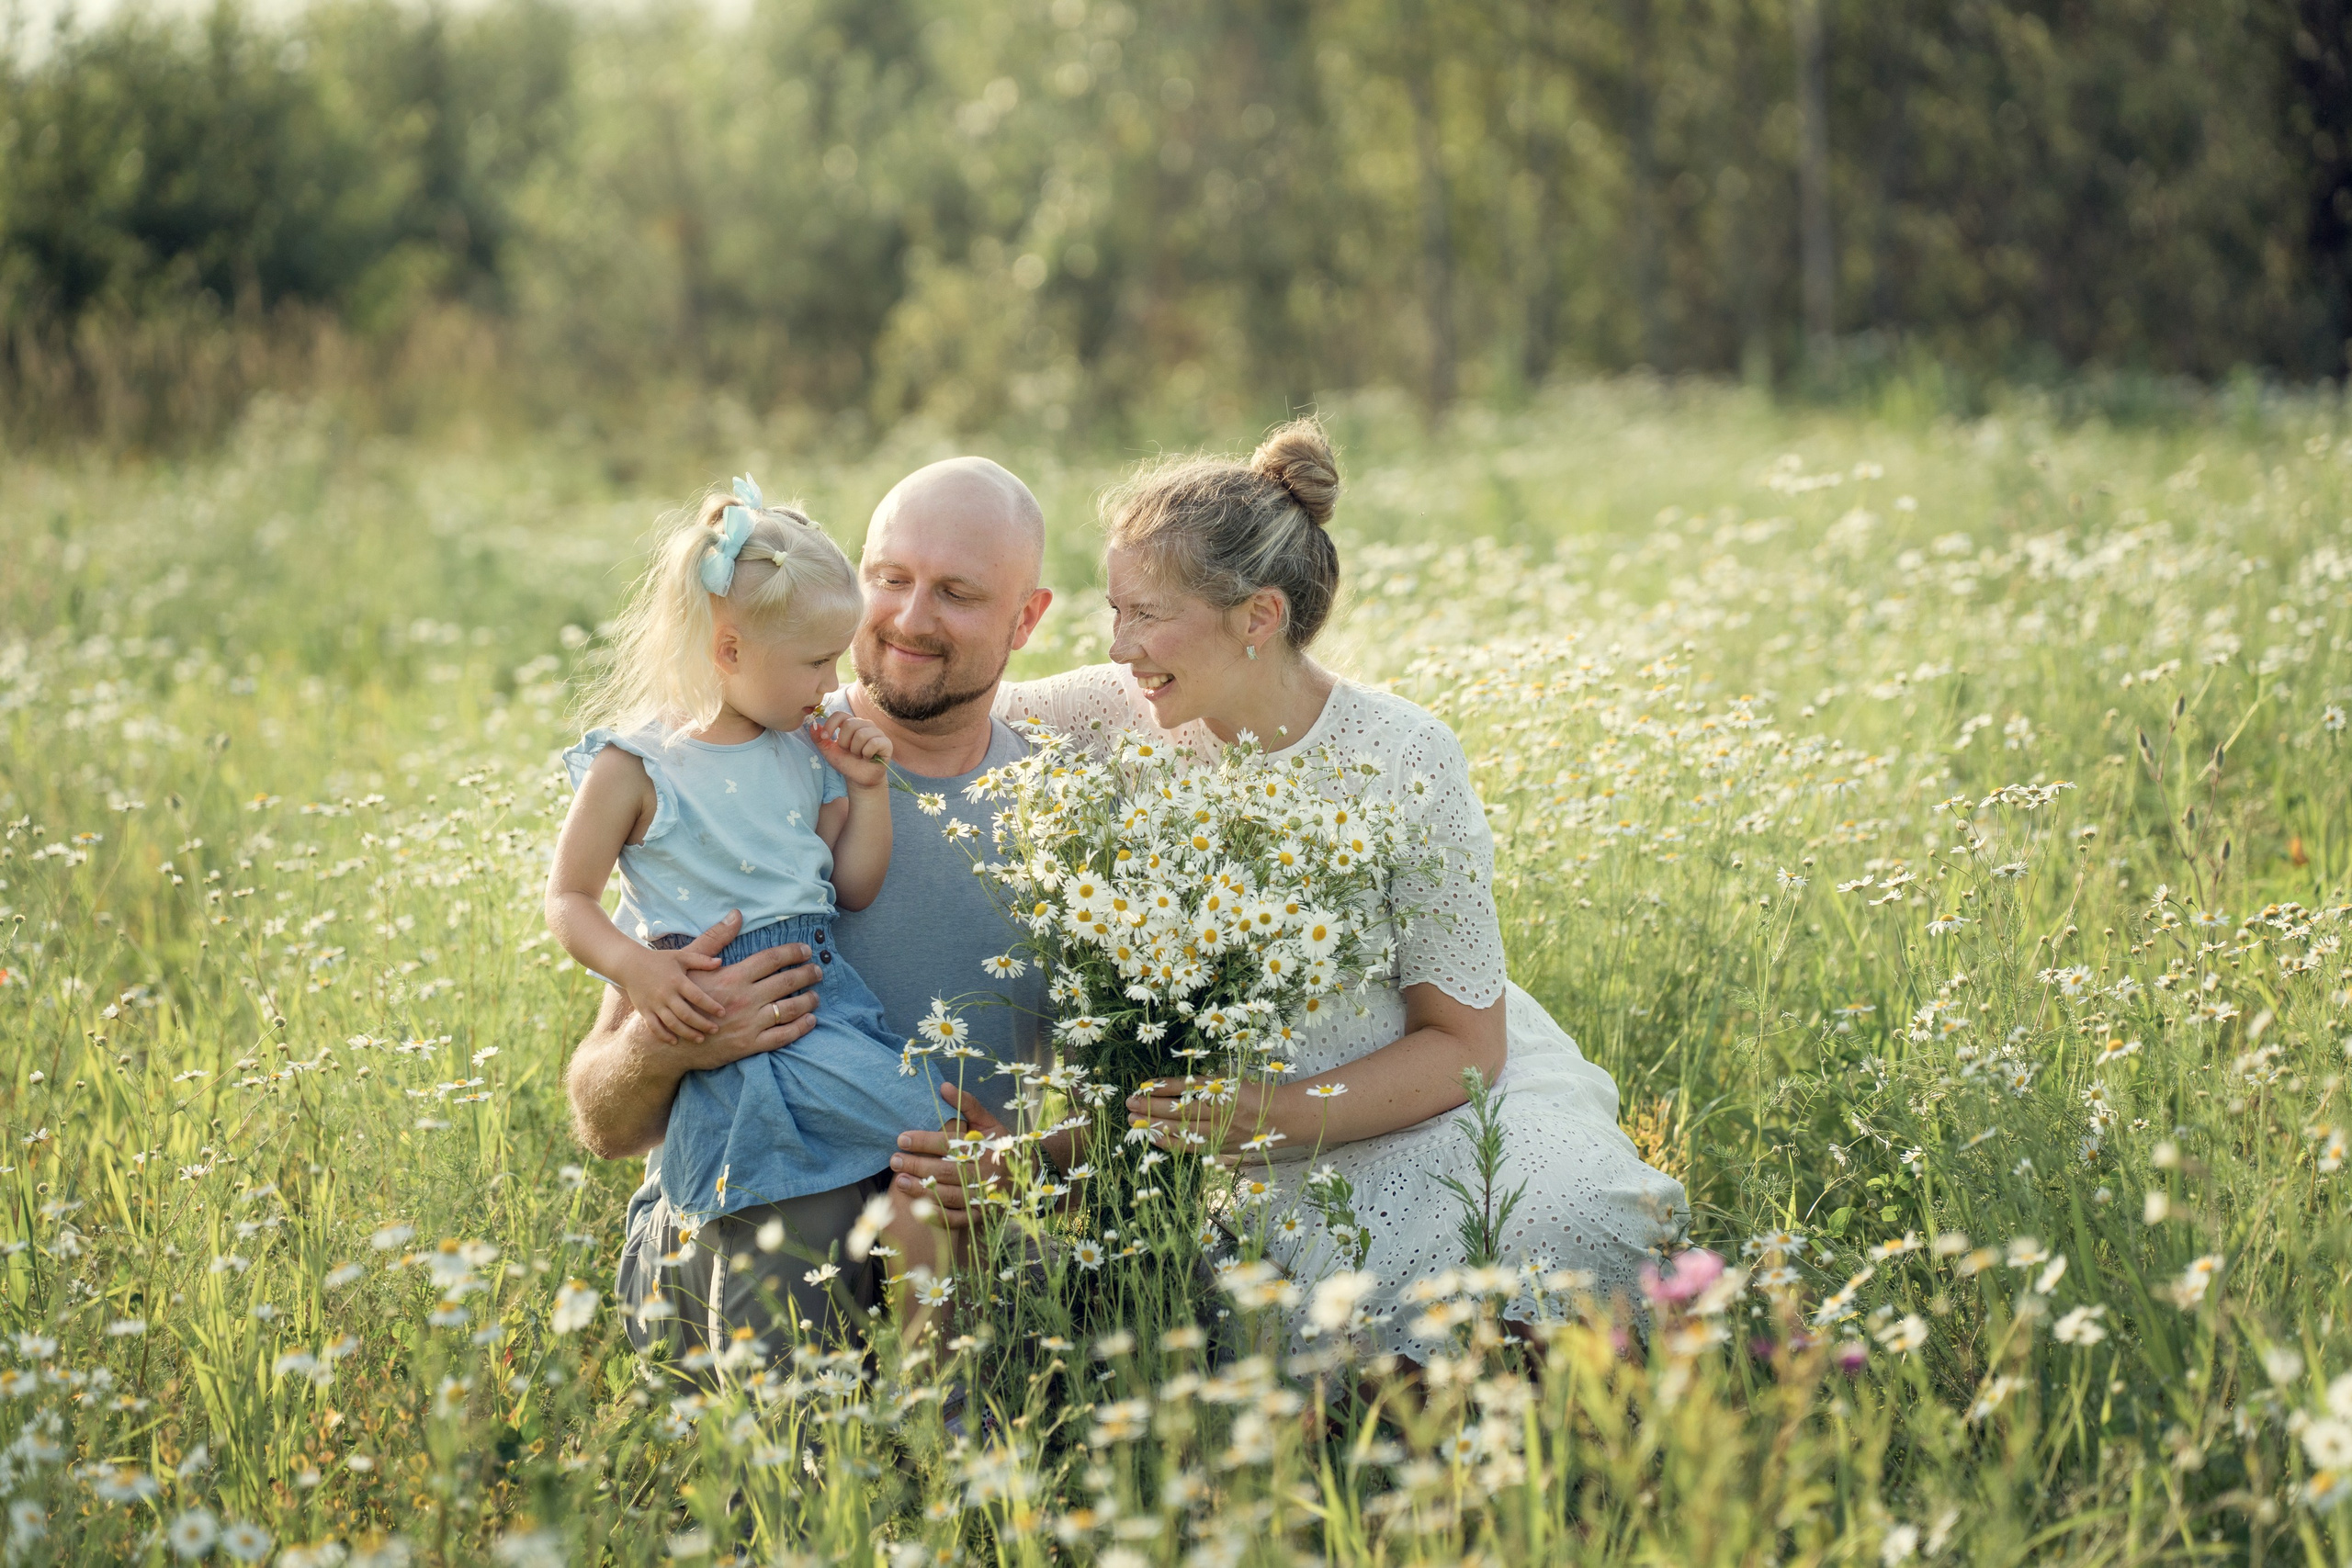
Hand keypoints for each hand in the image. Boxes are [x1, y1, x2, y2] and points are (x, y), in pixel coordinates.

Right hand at [615, 944, 724, 1043]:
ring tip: (701, 1039)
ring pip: (672, 1023)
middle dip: (702, 1024)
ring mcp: (654, 1004)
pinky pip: (654, 1027)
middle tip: (716, 1030)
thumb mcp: (680, 956)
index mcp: (677, 981)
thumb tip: (720, 963)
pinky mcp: (644, 1011)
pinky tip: (675, 1041)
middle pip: (686, 1014)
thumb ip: (700, 960)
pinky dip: (664, 1036)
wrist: (629, 964)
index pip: (697, 996)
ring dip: (687, 1033)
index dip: (711, 1006)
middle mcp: (666, 994)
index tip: (722, 1013)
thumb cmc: (659, 960)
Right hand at [621, 911, 823, 1068]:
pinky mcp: (749, 1045)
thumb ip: (716, 938)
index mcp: (733, 976)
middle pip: (787, 982)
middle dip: (808, 974)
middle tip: (819, 971)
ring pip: (789, 1010)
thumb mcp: (690, 962)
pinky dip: (800, 1028)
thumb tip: (736, 914)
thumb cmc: (678, 997)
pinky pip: (782, 1037)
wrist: (668, 1041)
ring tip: (816, 996)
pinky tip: (809, 1021)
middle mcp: (745, 998)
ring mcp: (749, 1023)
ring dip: (808, 1001)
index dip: (794, 952)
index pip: (772, 959)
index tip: (807, 950)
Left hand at [807, 712, 893, 790]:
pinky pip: (873, 743)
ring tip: (858, 755)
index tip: (825, 737)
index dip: (830, 724)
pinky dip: (866, 753)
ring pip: (861, 734)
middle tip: (849, 751)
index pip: (840, 714)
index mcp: (851, 723)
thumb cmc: (846, 762)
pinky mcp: (886, 743)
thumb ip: (819, 739)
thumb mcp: (828, 751)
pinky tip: (867, 757)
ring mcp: (877, 732)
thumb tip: (811, 725)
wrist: (859, 779)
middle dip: (844, 742)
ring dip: (855, 750)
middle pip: (849, 725)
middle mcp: (865, 724)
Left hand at [888, 1084, 1008, 1231]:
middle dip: (916, 1165)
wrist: (1027, 1173)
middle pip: (944, 1170)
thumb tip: (943, 1086)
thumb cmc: (1001, 1144)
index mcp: (982, 1146)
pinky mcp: (981, 1213)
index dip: (923, 1141)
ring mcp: (982, 1195)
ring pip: (947, 1195)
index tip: (901, 1139)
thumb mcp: (988, 1121)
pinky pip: (957, 1218)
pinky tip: (918, 1208)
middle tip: (894, 1160)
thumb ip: (966, 1103)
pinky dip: (937, 1215)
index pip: (948, 1143)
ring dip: (921, 1189)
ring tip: (900, 1182)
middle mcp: (983, 1172)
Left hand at [1124, 1075, 1293, 1162]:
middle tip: (1129, 1103)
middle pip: (1181, 1110)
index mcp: (1224, 1090)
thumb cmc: (1254, 1094)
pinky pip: (1192, 1148)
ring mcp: (1221, 1133)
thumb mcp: (1231, 1081)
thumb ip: (1205, 1084)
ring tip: (1134, 1121)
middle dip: (1152, 1106)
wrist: (1281, 1119)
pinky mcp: (1221, 1148)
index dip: (1164, 1087)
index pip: (1188, 1088)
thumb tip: (1169, 1085)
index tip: (1143, 1086)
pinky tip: (1154, 1139)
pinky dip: (1171, 1144)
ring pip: (1183, 1131)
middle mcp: (1222, 1112)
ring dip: (1156, 1126)